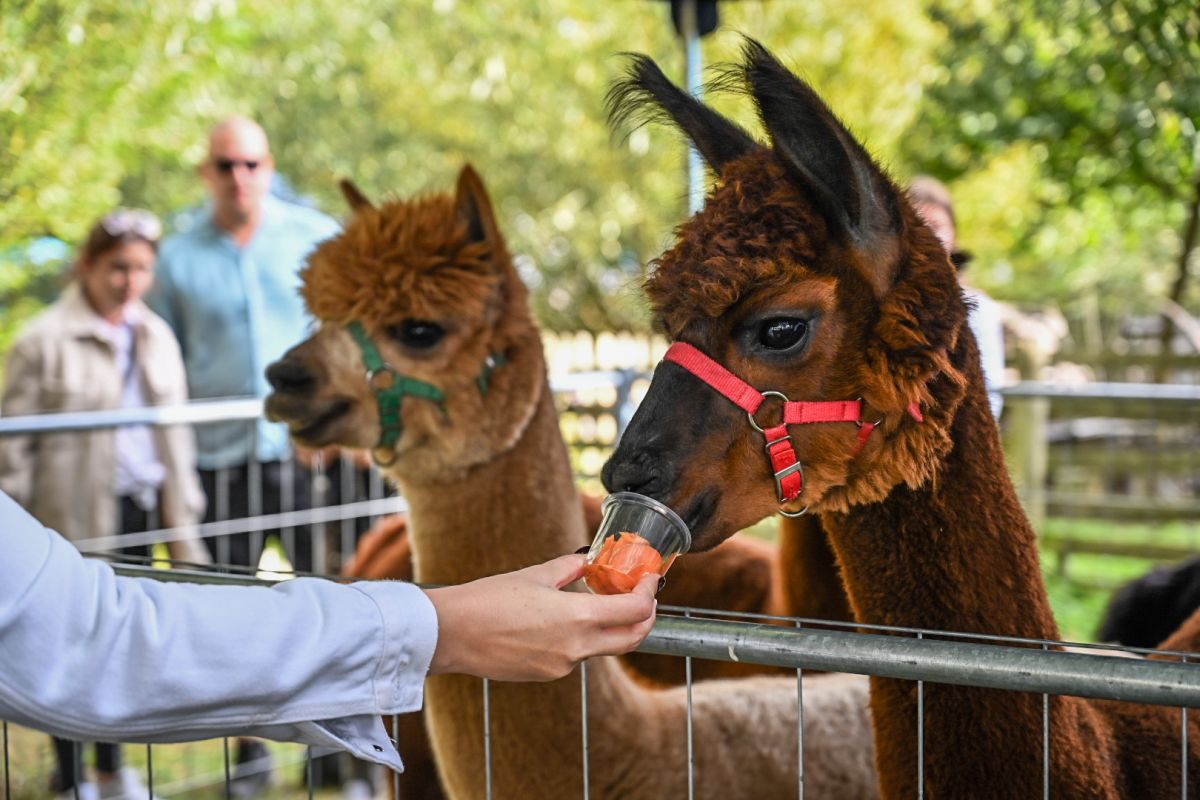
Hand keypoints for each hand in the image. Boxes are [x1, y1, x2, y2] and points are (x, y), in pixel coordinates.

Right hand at [424, 554, 657, 681]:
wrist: (452, 634)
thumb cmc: (489, 599)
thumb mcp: (536, 575)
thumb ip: (570, 569)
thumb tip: (589, 562)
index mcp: (578, 618)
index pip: (636, 611)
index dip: (650, 594)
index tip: (651, 580)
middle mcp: (577, 647)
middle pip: (632, 638)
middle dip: (645, 618)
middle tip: (643, 597)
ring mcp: (563, 666)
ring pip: (604, 648)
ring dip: (612, 628)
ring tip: (602, 603)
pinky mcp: (547, 674)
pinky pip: (577, 657)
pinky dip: (584, 639)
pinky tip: (566, 622)